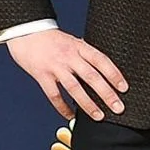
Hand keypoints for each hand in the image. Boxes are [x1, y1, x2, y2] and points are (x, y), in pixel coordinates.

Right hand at [5, 28, 127, 120]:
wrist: (25, 33)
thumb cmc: (49, 39)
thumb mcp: (71, 41)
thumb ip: (84, 53)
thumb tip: (100, 67)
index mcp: (79, 47)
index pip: (101, 61)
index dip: (114, 75)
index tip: (124, 88)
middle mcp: (69, 57)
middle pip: (91, 77)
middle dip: (106, 94)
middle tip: (118, 107)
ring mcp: (55, 67)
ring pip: (74, 88)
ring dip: (88, 104)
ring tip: (98, 116)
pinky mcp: (41, 75)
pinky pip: (54, 95)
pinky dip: (62, 107)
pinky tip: (70, 116)